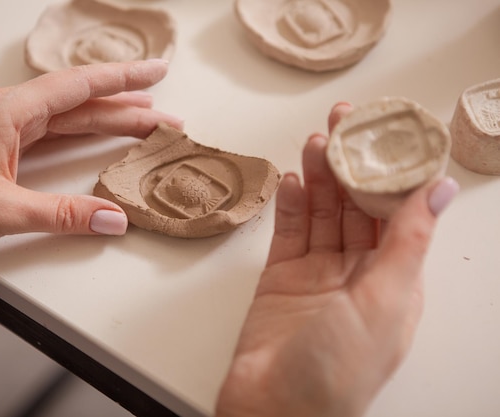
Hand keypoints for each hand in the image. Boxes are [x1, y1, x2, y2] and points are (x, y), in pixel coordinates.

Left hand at [0, 60, 182, 280]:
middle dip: (126, 108)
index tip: (156, 72)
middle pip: (80, 104)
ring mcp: (1, 134)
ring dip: (106, 123)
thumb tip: (113, 218)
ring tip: (143, 125)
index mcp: (6, 111)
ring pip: (67, 121)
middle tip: (165, 116)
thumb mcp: (1, 210)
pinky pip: (50, 139)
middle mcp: (6, 115)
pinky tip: (95, 144)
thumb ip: (63, 215)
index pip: (79, 87)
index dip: (123, 80)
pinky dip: (80, 141)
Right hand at [215, 103, 458, 416]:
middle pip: (357, 205)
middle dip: (352, 163)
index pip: (400, 211)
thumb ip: (409, 240)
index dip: (394, 170)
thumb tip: (441, 190)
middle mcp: (359, 273)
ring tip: (314, 143)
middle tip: (343, 121)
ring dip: (318, 176)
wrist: (272, 407)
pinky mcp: (281, 277)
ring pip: (322, 212)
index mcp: (395, 279)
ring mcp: (317, 273)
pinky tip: (290, 179)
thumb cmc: (336, 370)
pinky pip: (289, 231)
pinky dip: (289, 203)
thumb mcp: (385, 300)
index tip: (388, 132)